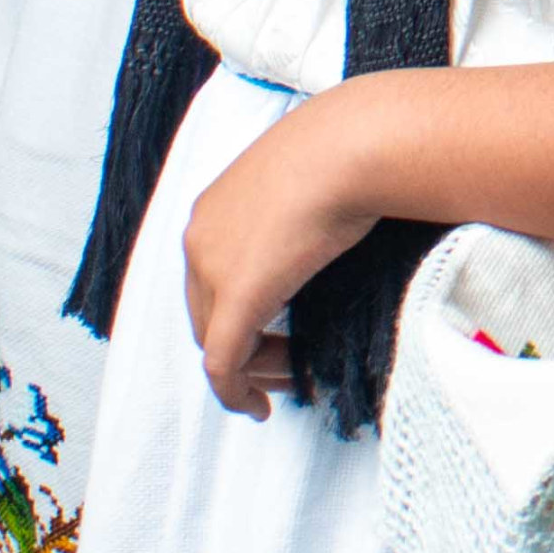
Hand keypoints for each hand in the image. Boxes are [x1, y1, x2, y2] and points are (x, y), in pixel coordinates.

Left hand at [182, 90, 383, 418]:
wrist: (354, 144)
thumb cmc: (352, 148)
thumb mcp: (313, 177)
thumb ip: (305, 205)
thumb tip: (334, 220)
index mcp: (214, 207)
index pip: (210, 276)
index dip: (238, 310)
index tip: (274, 330)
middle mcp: (199, 237)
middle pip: (206, 311)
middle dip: (241, 345)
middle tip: (282, 365)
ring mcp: (213, 267)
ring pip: (214, 339)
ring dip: (245, 369)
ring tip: (280, 386)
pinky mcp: (238, 297)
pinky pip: (223, 361)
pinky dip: (234, 391)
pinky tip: (256, 408)